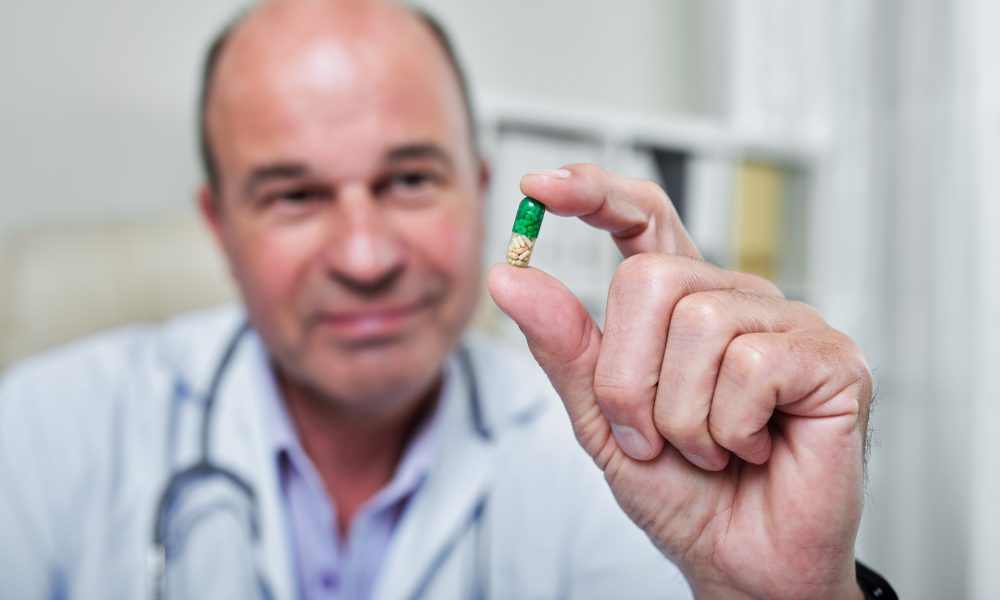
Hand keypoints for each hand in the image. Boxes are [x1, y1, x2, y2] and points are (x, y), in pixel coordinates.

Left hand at [487, 164, 868, 598]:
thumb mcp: (599, 419)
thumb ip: (564, 346)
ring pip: (697, 325)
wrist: (739, 561)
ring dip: (681, 415)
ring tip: (709, 448)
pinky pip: (751, 365)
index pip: (642, 220)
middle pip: (647, 281)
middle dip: (627, 380)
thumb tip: (510, 275)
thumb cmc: (680, 489)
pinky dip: (731, 427)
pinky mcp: (830, 360)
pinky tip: (752, 448)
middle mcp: (735, 299)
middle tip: (653, 436)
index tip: (538, 186)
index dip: (595, 194)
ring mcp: (788, 323)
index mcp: (681, 305)